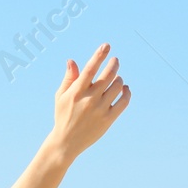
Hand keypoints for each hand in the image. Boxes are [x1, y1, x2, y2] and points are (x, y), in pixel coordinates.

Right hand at [50, 44, 131, 158]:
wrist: (66, 142)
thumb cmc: (63, 116)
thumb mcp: (61, 96)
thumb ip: (69, 78)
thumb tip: (72, 61)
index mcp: (76, 91)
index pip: (90, 68)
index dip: (99, 55)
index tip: (106, 46)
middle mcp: (89, 99)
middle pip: (108, 75)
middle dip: (113, 64)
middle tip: (115, 60)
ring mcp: (100, 109)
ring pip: (117, 86)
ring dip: (119, 79)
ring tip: (116, 79)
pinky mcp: (108, 119)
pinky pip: (123, 102)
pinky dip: (126, 93)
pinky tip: (125, 89)